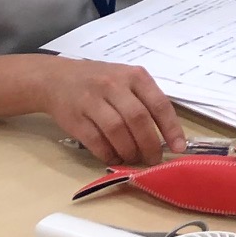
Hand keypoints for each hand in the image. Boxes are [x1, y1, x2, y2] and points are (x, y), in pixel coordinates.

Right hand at [35, 56, 185, 165]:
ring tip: (134, 159)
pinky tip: (114, 157)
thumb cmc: (100, 80)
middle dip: (150, 144)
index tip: (178, 147)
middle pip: (138, 119)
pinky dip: (107, 153)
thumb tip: (166, 133)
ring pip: (117, 131)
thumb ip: (145, 99)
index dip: (171, 128)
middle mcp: (115, 85)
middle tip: (153, 160)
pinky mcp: (74, 118)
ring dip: (129, 150)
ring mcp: (92, 101)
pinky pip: (95, 141)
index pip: (159, 104)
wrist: (56, 78)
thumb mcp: (127, 79)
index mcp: (135, 76)